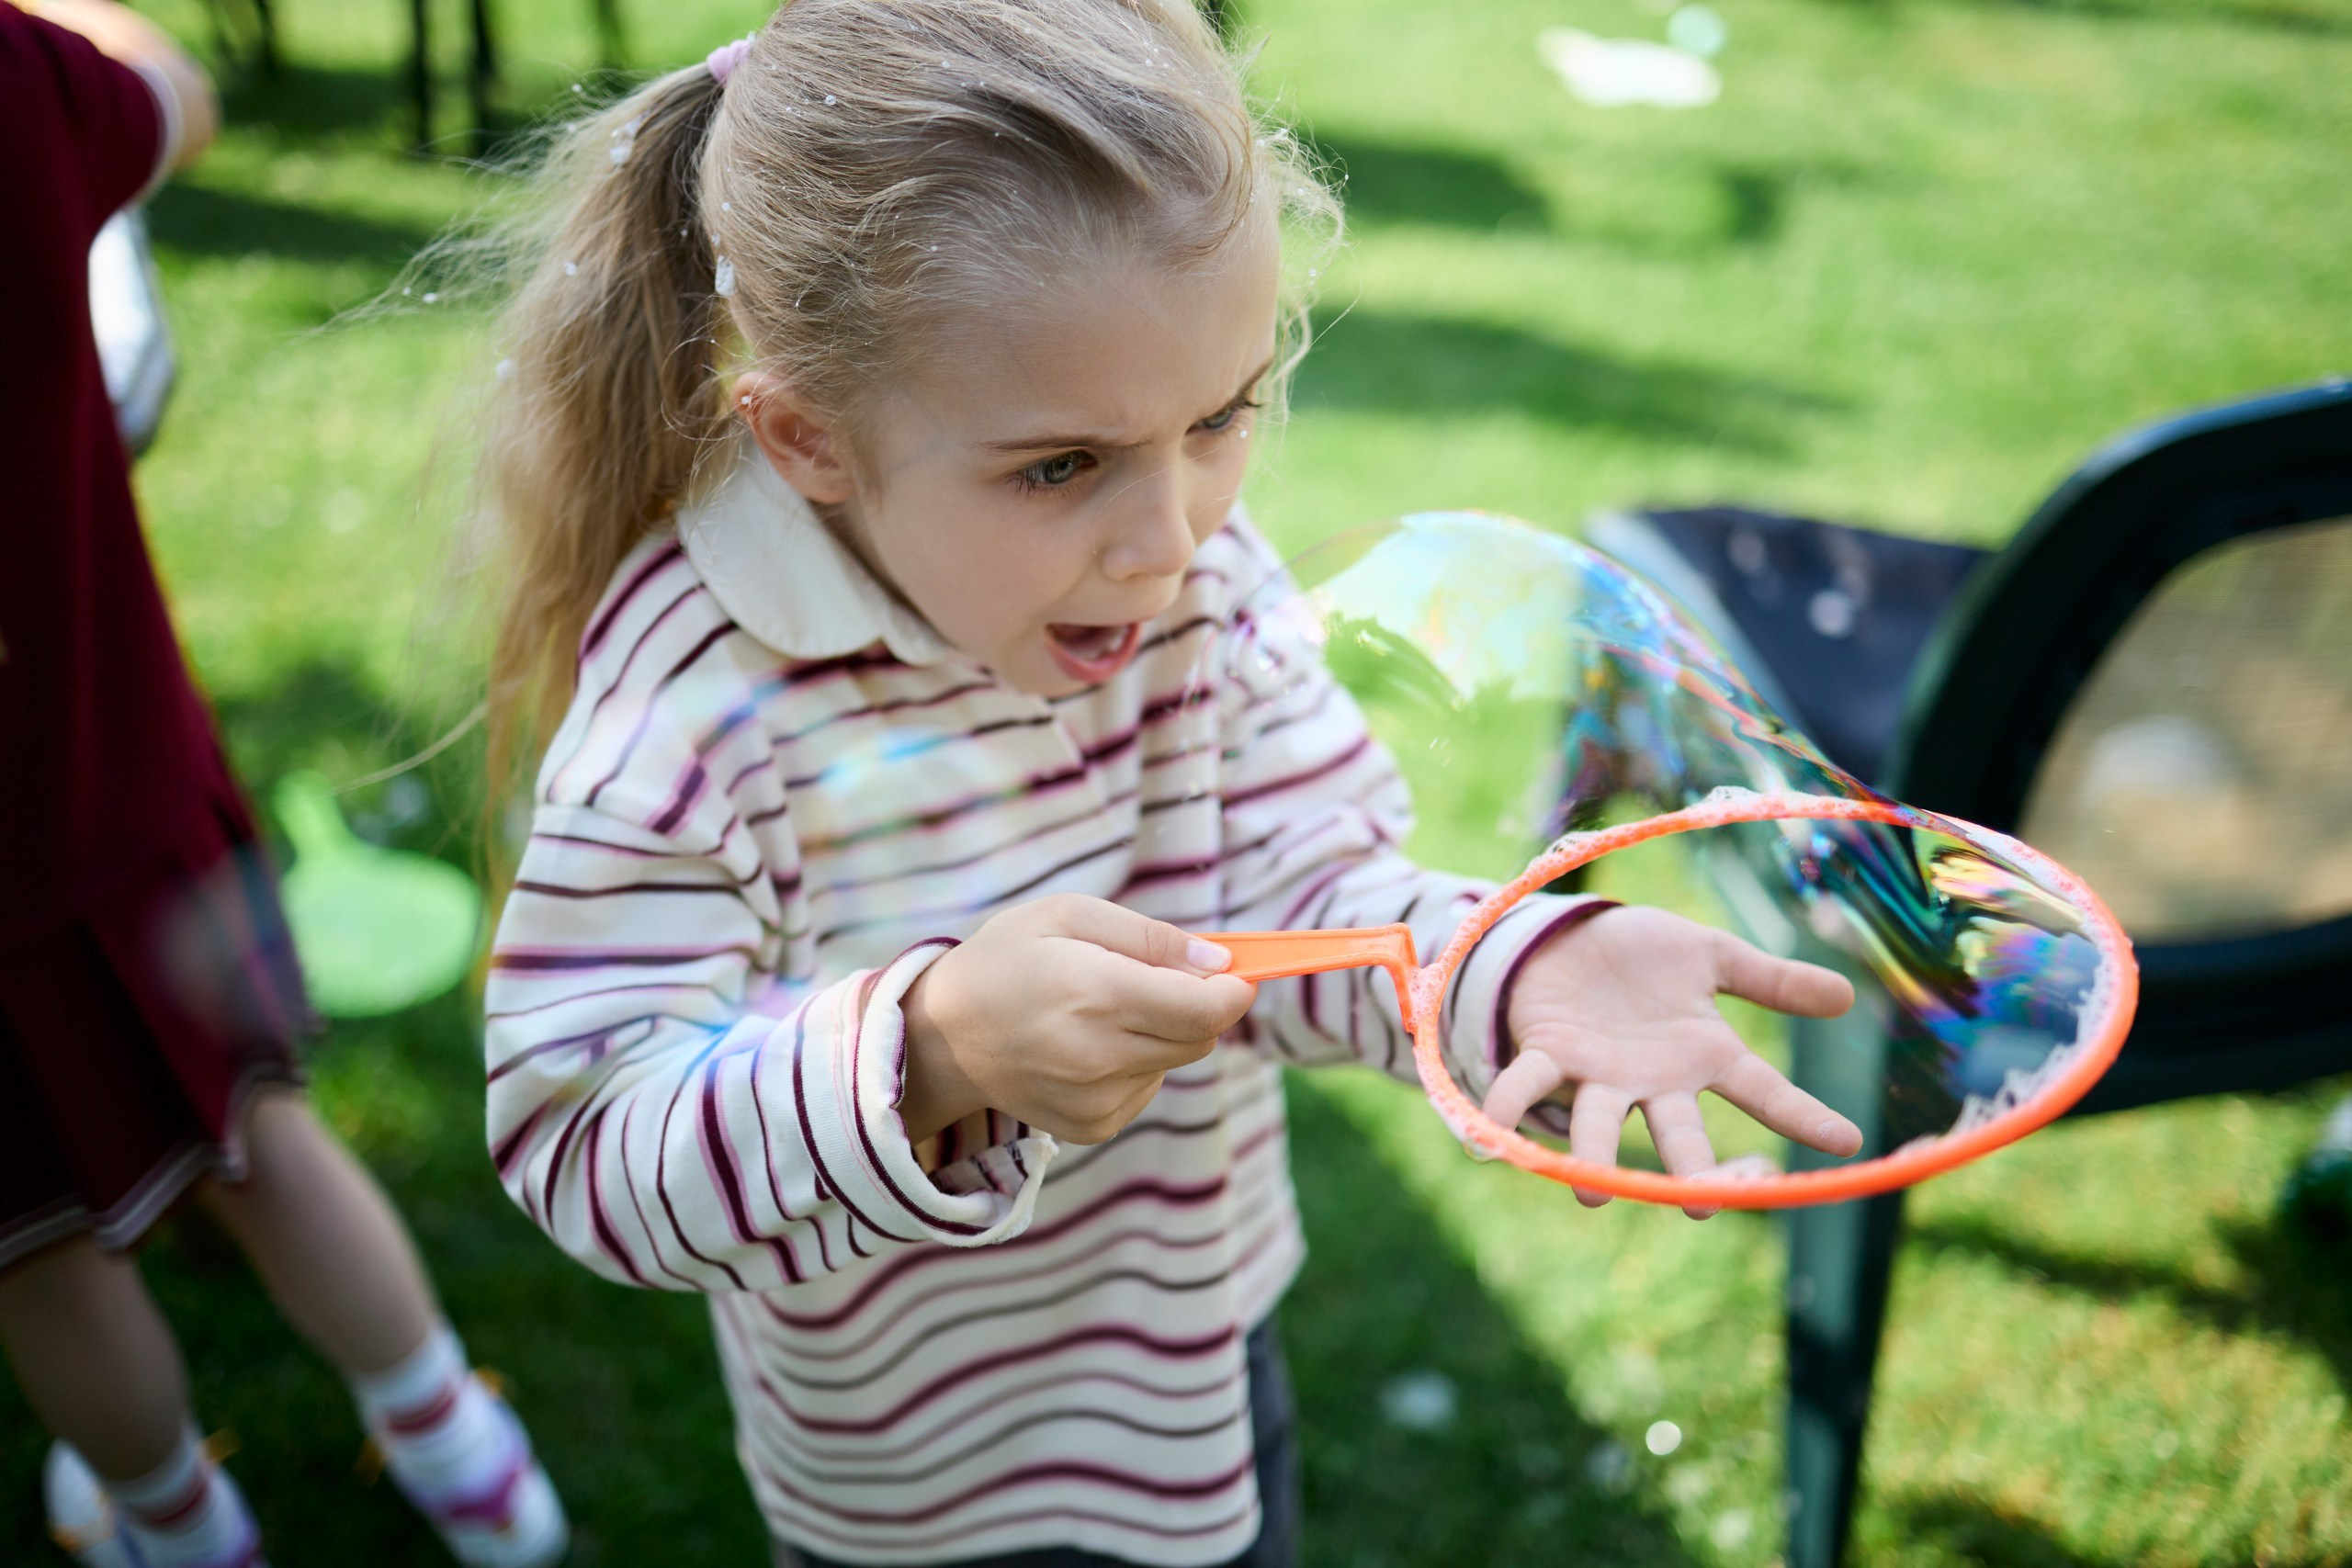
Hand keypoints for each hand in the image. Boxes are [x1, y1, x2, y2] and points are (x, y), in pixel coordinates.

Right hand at [898, 895, 1256, 1144]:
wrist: (944, 1033)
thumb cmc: (1010, 958)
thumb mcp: (1070, 915)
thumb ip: (1151, 936)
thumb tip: (1220, 962)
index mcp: (1096, 995)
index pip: (1206, 1009)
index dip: (1234, 989)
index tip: (1235, 972)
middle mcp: (1098, 1056)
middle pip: (1200, 1037)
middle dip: (1196, 1004)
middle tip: (1151, 978)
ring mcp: (1094, 1099)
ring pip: (1176, 1062)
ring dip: (1161, 1033)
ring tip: (1102, 1011)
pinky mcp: (1090, 1126)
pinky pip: (1147, 1089)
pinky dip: (1135, 1065)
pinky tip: (1088, 1046)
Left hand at [1490, 905, 1861, 1217]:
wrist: (1570, 936)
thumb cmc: (1643, 956)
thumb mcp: (1711, 956)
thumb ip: (1771, 981)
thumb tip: (1846, 999)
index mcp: (1701, 1057)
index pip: (1762, 1092)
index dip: (1802, 1115)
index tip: (1847, 1140)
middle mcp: (1651, 1082)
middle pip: (1679, 1136)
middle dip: (1690, 1173)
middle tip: (1702, 1206)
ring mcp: (1597, 1076)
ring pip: (1598, 1125)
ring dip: (1593, 1160)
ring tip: (1591, 1195)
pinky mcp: (1546, 1054)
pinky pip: (1524, 1084)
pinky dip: (1507, 1108)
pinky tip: (1489, 1136)